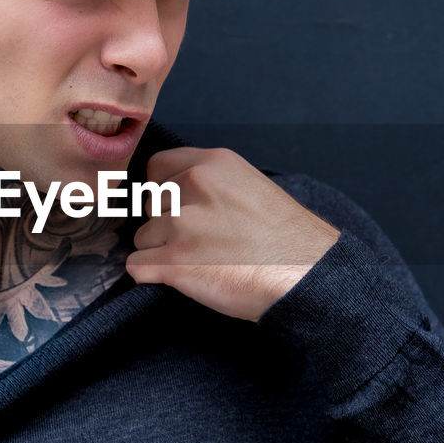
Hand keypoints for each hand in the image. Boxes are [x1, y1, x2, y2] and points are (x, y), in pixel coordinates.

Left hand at [125, 147, 340, 321]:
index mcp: (212, 164)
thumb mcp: (250, 186)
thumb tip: (174, 192)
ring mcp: (181, 224)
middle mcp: (193, 186)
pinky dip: (152, 277)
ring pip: (142, 238)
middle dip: (165, 225)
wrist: (307, 275)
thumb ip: (210, 182)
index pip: (157, 168)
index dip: (165, 192)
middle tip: (201, 242)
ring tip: (200, 262)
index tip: (181, 209)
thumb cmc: (285, 239)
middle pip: (149, 205)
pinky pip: (136, 267)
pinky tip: (181, 278)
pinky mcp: (174, 262)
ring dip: (161, 253)